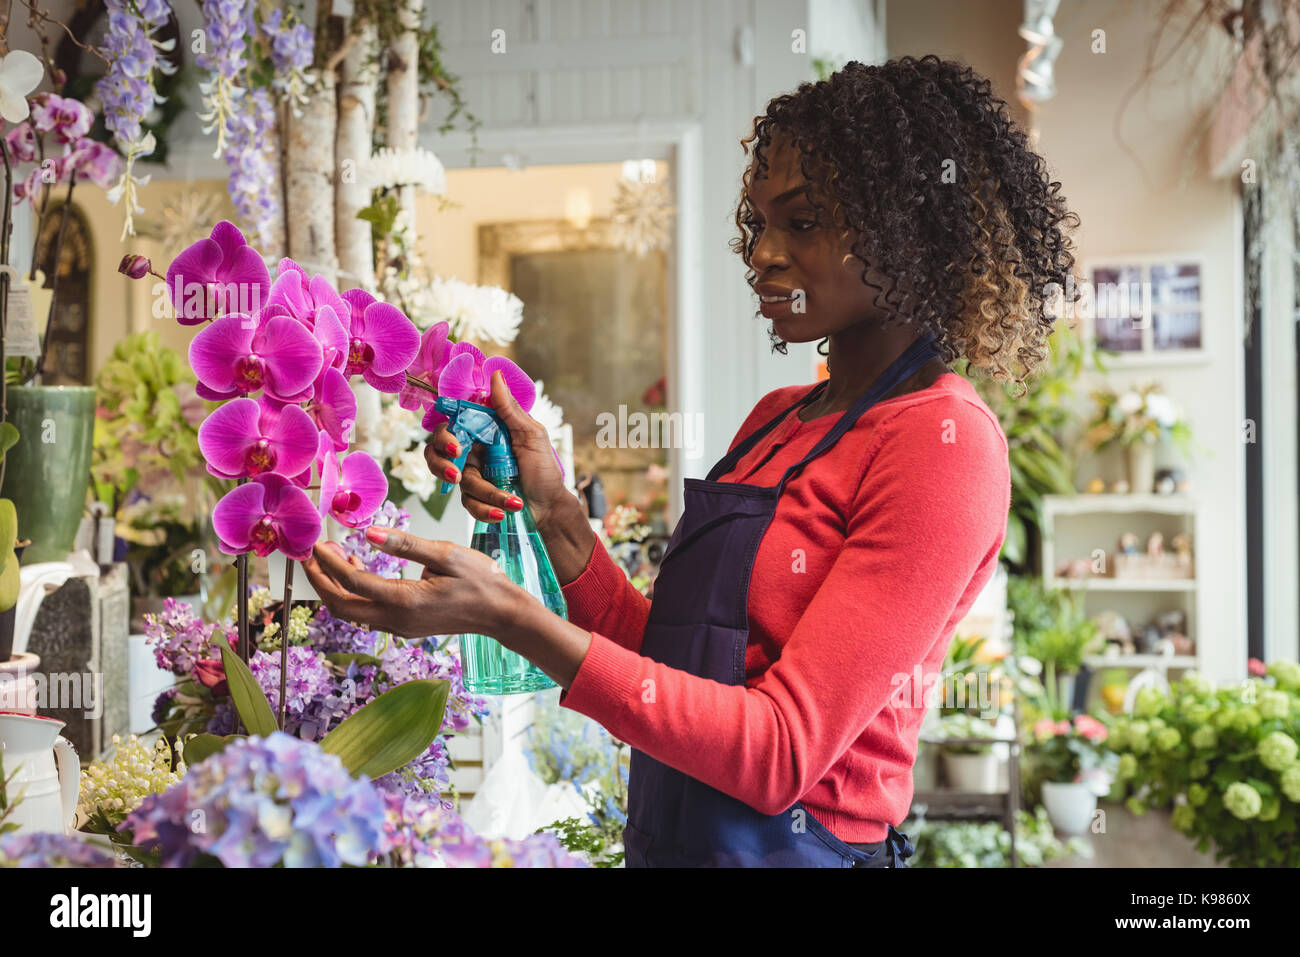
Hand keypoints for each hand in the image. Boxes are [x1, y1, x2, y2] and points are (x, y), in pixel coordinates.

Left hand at [301, 528, 520, 639]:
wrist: (501, 613)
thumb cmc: (481, 580)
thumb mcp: (447, 554)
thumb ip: (405, 545)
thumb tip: (368, 533)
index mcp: (405, 600)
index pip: (353, 582)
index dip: (329, 563)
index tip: (317, 542)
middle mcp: (397, 620)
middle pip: (341, 606)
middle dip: (320, 580)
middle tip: (312, 553)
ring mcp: (400, 627)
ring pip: (351, 612)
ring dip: (335, 587)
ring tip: (331, 556)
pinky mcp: (404, 627)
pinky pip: (367, 613)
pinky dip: (353, 594)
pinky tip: (357, 570)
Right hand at [424, 369, 572, 530]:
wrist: (551, 507)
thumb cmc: (544, 470)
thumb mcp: (532, 435)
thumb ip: (509, 409)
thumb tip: (496, 375)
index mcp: (485, 431)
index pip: (452, 425)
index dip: (445, 435)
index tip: (456, 446)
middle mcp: (474, 451)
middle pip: (437, 451)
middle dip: (442, 464)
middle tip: (458, 474)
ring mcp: (473, 474)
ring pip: (455, 480)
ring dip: (484, 492)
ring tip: (509, 501)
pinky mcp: (475, 498)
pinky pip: (468, 503)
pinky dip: (486, 509)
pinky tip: (505, 512)